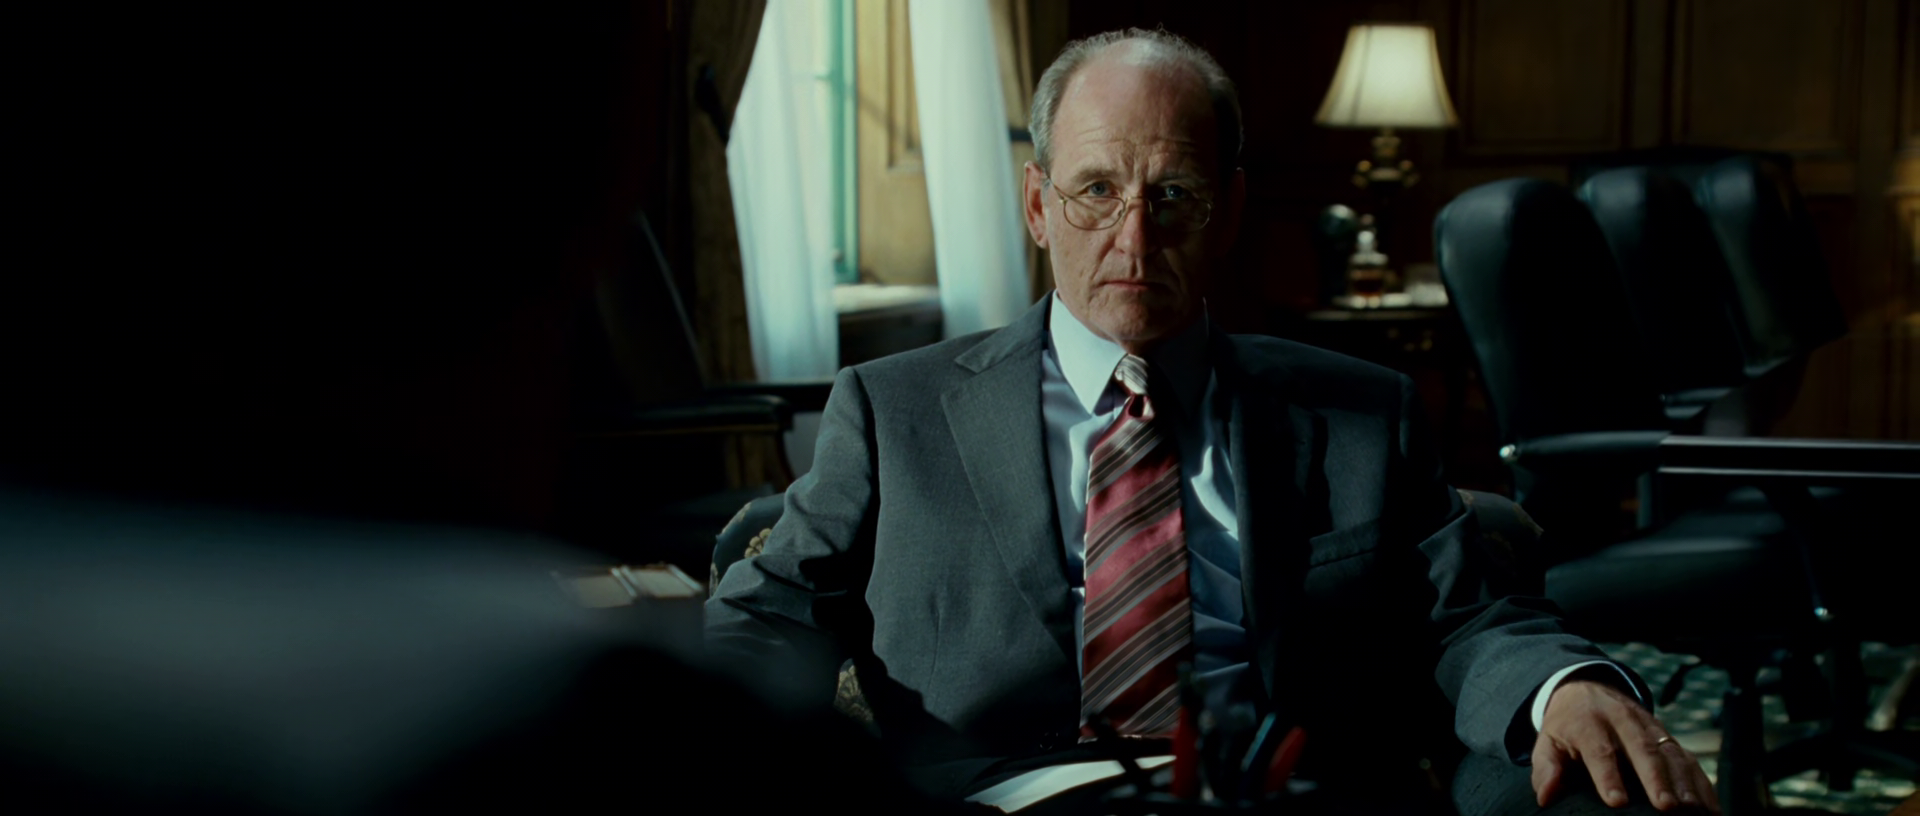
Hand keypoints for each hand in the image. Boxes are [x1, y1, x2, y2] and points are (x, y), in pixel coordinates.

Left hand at [1532, 679, 1719, 812]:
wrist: (1588, 691)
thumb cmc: (1567, 728)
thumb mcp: (1548, 742)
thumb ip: (1546, 767)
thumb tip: (1545, 795)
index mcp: (1589, 722)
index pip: (1599, 750)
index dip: (1608, 776)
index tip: (1616, 801)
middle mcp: (1624, 721)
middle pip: (1642, 749)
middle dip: (1656, 778)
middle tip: (1666, 807)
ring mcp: (1651, 728)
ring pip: (1671, 753)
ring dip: (1684, 783)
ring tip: (1692, 811)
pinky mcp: (1669, 737)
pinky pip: (1690, 760)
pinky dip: (1703, 784)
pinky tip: (1711, 809)